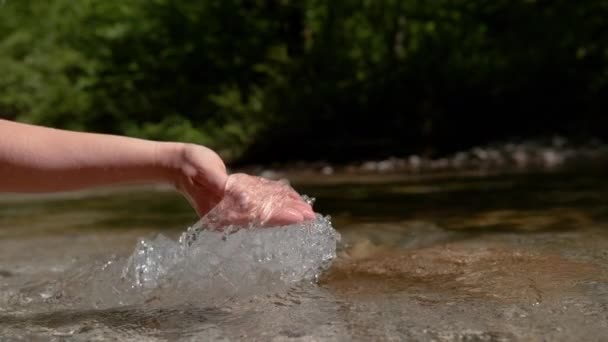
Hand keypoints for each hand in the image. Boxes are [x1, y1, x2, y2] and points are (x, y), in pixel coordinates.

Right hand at [166, 144, 314, 226]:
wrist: (180, 164)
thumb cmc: (192, 166)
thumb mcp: (206, 172)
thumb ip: (221, 185)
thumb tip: (241, 198)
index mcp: (222, 213)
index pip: (257, 218)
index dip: (280, 218)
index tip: (299, 219)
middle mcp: (230, 215)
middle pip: (265, 218)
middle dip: (288, 216)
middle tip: (312, 217)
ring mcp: (234, 208)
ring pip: (266, 211)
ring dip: (286, 210)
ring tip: (307, 211)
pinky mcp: (237, 198)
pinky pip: (261, 202)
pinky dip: (277, 200)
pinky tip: (292, 198)